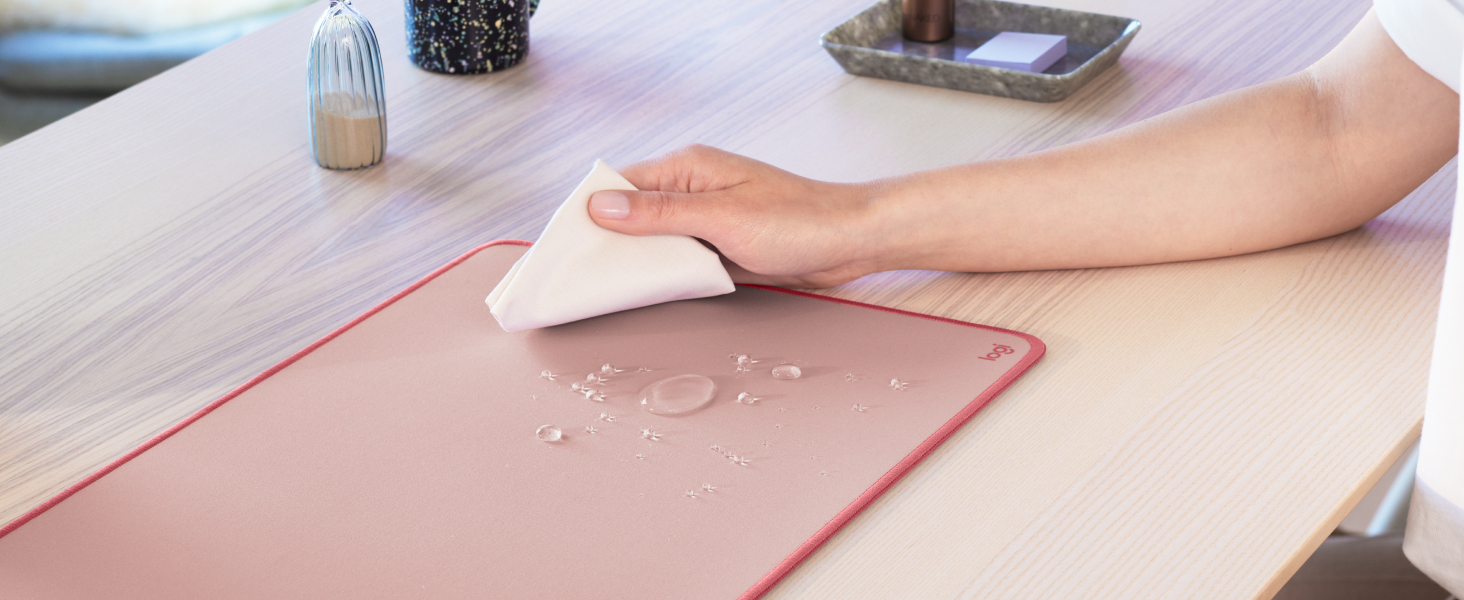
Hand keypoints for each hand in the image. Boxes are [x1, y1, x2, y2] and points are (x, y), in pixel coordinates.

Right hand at [588, 145, 885, 287]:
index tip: (561, 246)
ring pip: (653, 242)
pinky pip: (678, 260)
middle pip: (631, 217)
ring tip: (602, 291)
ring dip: (634, 264)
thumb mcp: (723, 218)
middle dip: (605, 245)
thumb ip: (661, 214)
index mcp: (688, 168)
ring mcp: (705, 219)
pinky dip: (662, 275)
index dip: (588, 215)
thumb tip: (602, 206)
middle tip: (576, 278)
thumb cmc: (799, 222)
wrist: (851, 241)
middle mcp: (692, 190)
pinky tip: (647, 293)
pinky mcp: (719, 246)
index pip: (619, 187)